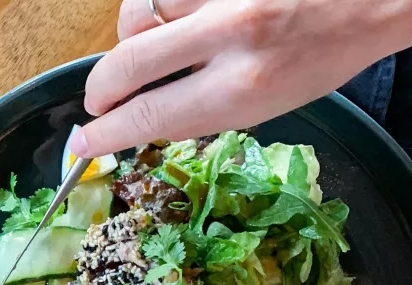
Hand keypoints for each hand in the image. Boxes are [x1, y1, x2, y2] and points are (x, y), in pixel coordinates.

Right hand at [71, 0, 411, 156]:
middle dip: (100, 87)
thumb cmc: (326, 53)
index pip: (150, 115)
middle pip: (127, 61)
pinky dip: (160, 5)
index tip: (84, 144)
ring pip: (140, 12)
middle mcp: (229, 35)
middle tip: (99, 101)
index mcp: (244, 86)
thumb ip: (205, 110)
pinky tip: (176, 15)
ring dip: (135, 34)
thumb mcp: (270, 103)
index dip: (105, 134)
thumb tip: (144, 119)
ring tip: (155, 44)